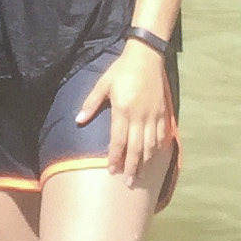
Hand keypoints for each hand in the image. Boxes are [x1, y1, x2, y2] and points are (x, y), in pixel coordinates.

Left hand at [75, 40, 174, 183]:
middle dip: (132, 167)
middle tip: (128, 183)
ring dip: (145, 162)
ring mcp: (153, 116)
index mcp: (123, 110)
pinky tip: (154, 156)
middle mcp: (139, 116)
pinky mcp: (163, 113)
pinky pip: (161, 136)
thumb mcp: (103, 84)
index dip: (115, 158)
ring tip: (140, 175)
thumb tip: (78, 120)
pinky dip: (158, 149)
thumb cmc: (121, 70)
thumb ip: (91, 103)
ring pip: (150, 145)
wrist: (146, 57)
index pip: (118, 141)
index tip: (111, 171)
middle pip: (136, 148)